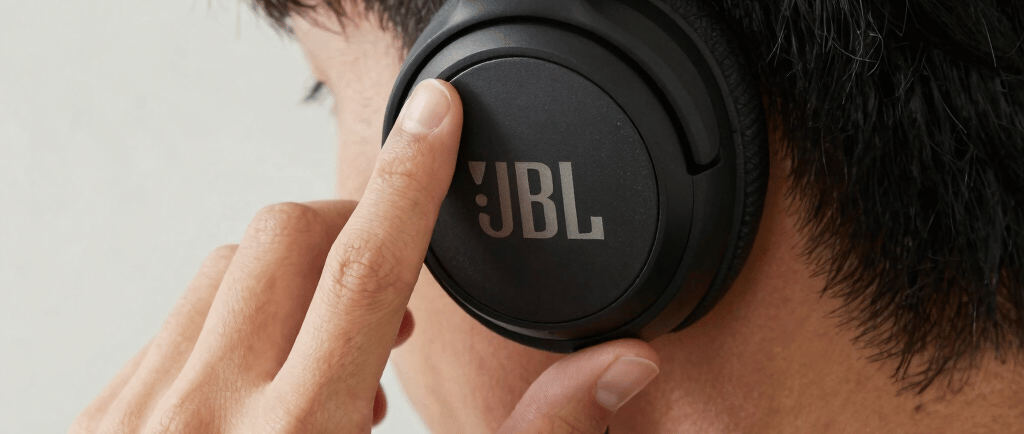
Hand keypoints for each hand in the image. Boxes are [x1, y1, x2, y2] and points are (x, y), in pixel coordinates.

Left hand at [70, 79, 659, 433]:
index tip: (435, 117)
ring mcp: (142, 414)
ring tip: (336, 341)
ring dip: (293, 273)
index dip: (414, 177)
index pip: (367, 264)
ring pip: (225, 270)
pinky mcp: (106, 421)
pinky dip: (234, 320)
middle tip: (395, 270)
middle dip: (355, 225)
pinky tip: (265, 384)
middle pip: (290, 239)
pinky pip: (174, 323)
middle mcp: (206, 412)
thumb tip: (619, 371)